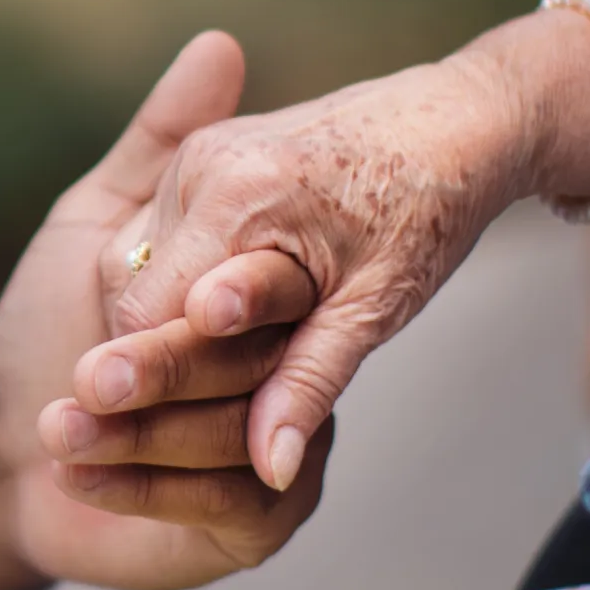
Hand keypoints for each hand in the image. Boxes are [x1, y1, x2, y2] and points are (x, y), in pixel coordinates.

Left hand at [0, 33, 326, 589]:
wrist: (3, 458)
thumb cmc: (45, 331)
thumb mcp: (93, 226)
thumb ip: (157, 142)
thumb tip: (219, 45)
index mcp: (251, 298)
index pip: (259, 291)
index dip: (219, 297)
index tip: (186, 300)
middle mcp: (279, 370)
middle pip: (253, 369)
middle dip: (167, 372)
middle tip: (89, 374)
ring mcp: (281, 452)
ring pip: (238, 442)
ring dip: (140, 438)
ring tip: (60, 427)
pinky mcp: (261, 524)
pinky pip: (231, 506)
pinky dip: (148, 492)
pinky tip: (81, 477)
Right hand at [88, 52, 537, 490]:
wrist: (456, 119)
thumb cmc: (428, 210)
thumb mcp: (376, 308)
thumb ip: (308, 385)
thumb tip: (270, 470)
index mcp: (238, 200)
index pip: (149, 317)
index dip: (153, 380)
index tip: (157, 429)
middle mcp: (201, 167)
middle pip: (133, 293)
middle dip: (155, 353)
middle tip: (185, 402)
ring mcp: (196, 155)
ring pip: (139, 267)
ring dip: (166, 319)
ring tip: (221, 354)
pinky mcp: (200, 154)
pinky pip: (160, 237)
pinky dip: (180, 282)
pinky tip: (226, 308)